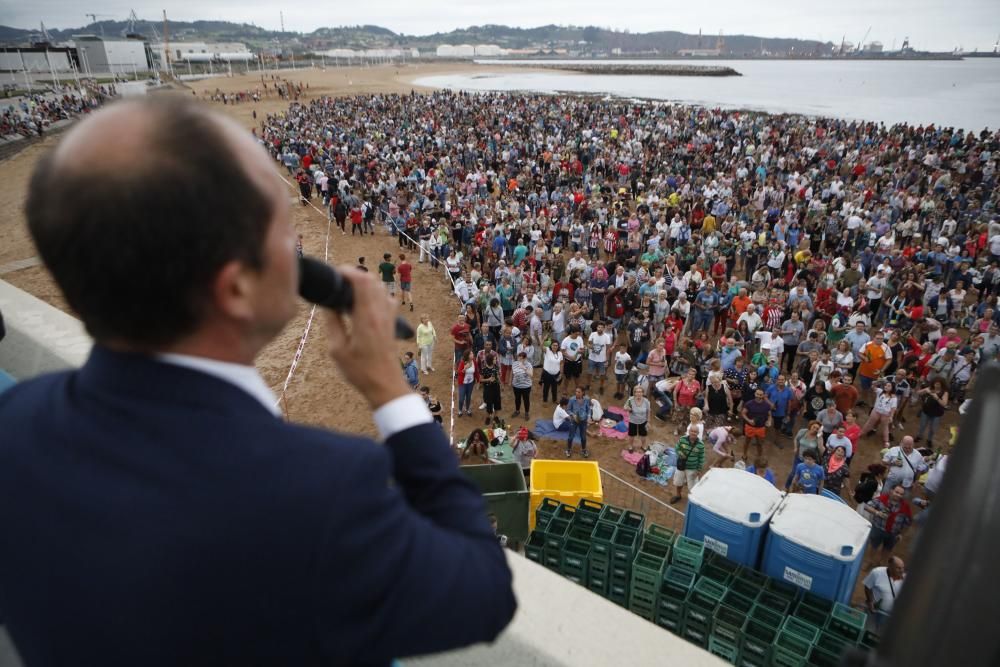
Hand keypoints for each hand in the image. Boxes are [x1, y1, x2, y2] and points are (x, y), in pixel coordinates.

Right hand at [323, 266, 411, 408]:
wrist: (385, 385)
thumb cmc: (360, 371)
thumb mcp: (336, 349)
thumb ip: (332, 322)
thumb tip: (327, 304)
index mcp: (366, 317)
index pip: (362, 281)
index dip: (348, 271)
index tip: (335, 273)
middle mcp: (381, 313)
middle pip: (372, 279)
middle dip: (355, 275)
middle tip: (338, 282)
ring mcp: (389, 317)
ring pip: (380, 287)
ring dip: (365, 284)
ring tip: (348, 293)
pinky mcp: (392, 322)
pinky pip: (386, 298)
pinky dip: (374, 294)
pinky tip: (362, 305)